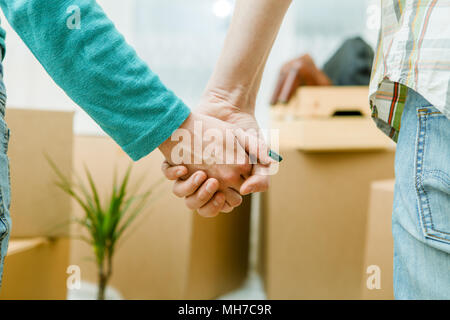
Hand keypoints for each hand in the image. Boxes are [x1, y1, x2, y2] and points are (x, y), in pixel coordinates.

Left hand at [161, 90, 273, 214]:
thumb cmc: (240, 127)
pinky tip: (182, 167)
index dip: (227, 202)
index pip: (226, 204)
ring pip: (184, 195)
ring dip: (190, 189)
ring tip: (200, 174)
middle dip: (206, 200)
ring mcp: (192, 171)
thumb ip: (260, 168)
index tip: (228, 192)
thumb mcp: (253, 144)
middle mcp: (209, 179)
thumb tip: (247, 189)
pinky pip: (169, 174)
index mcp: (228, 181)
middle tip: (212, 183)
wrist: (222, 108)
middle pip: (203, 206)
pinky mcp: (178, 160)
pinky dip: (173, 172)